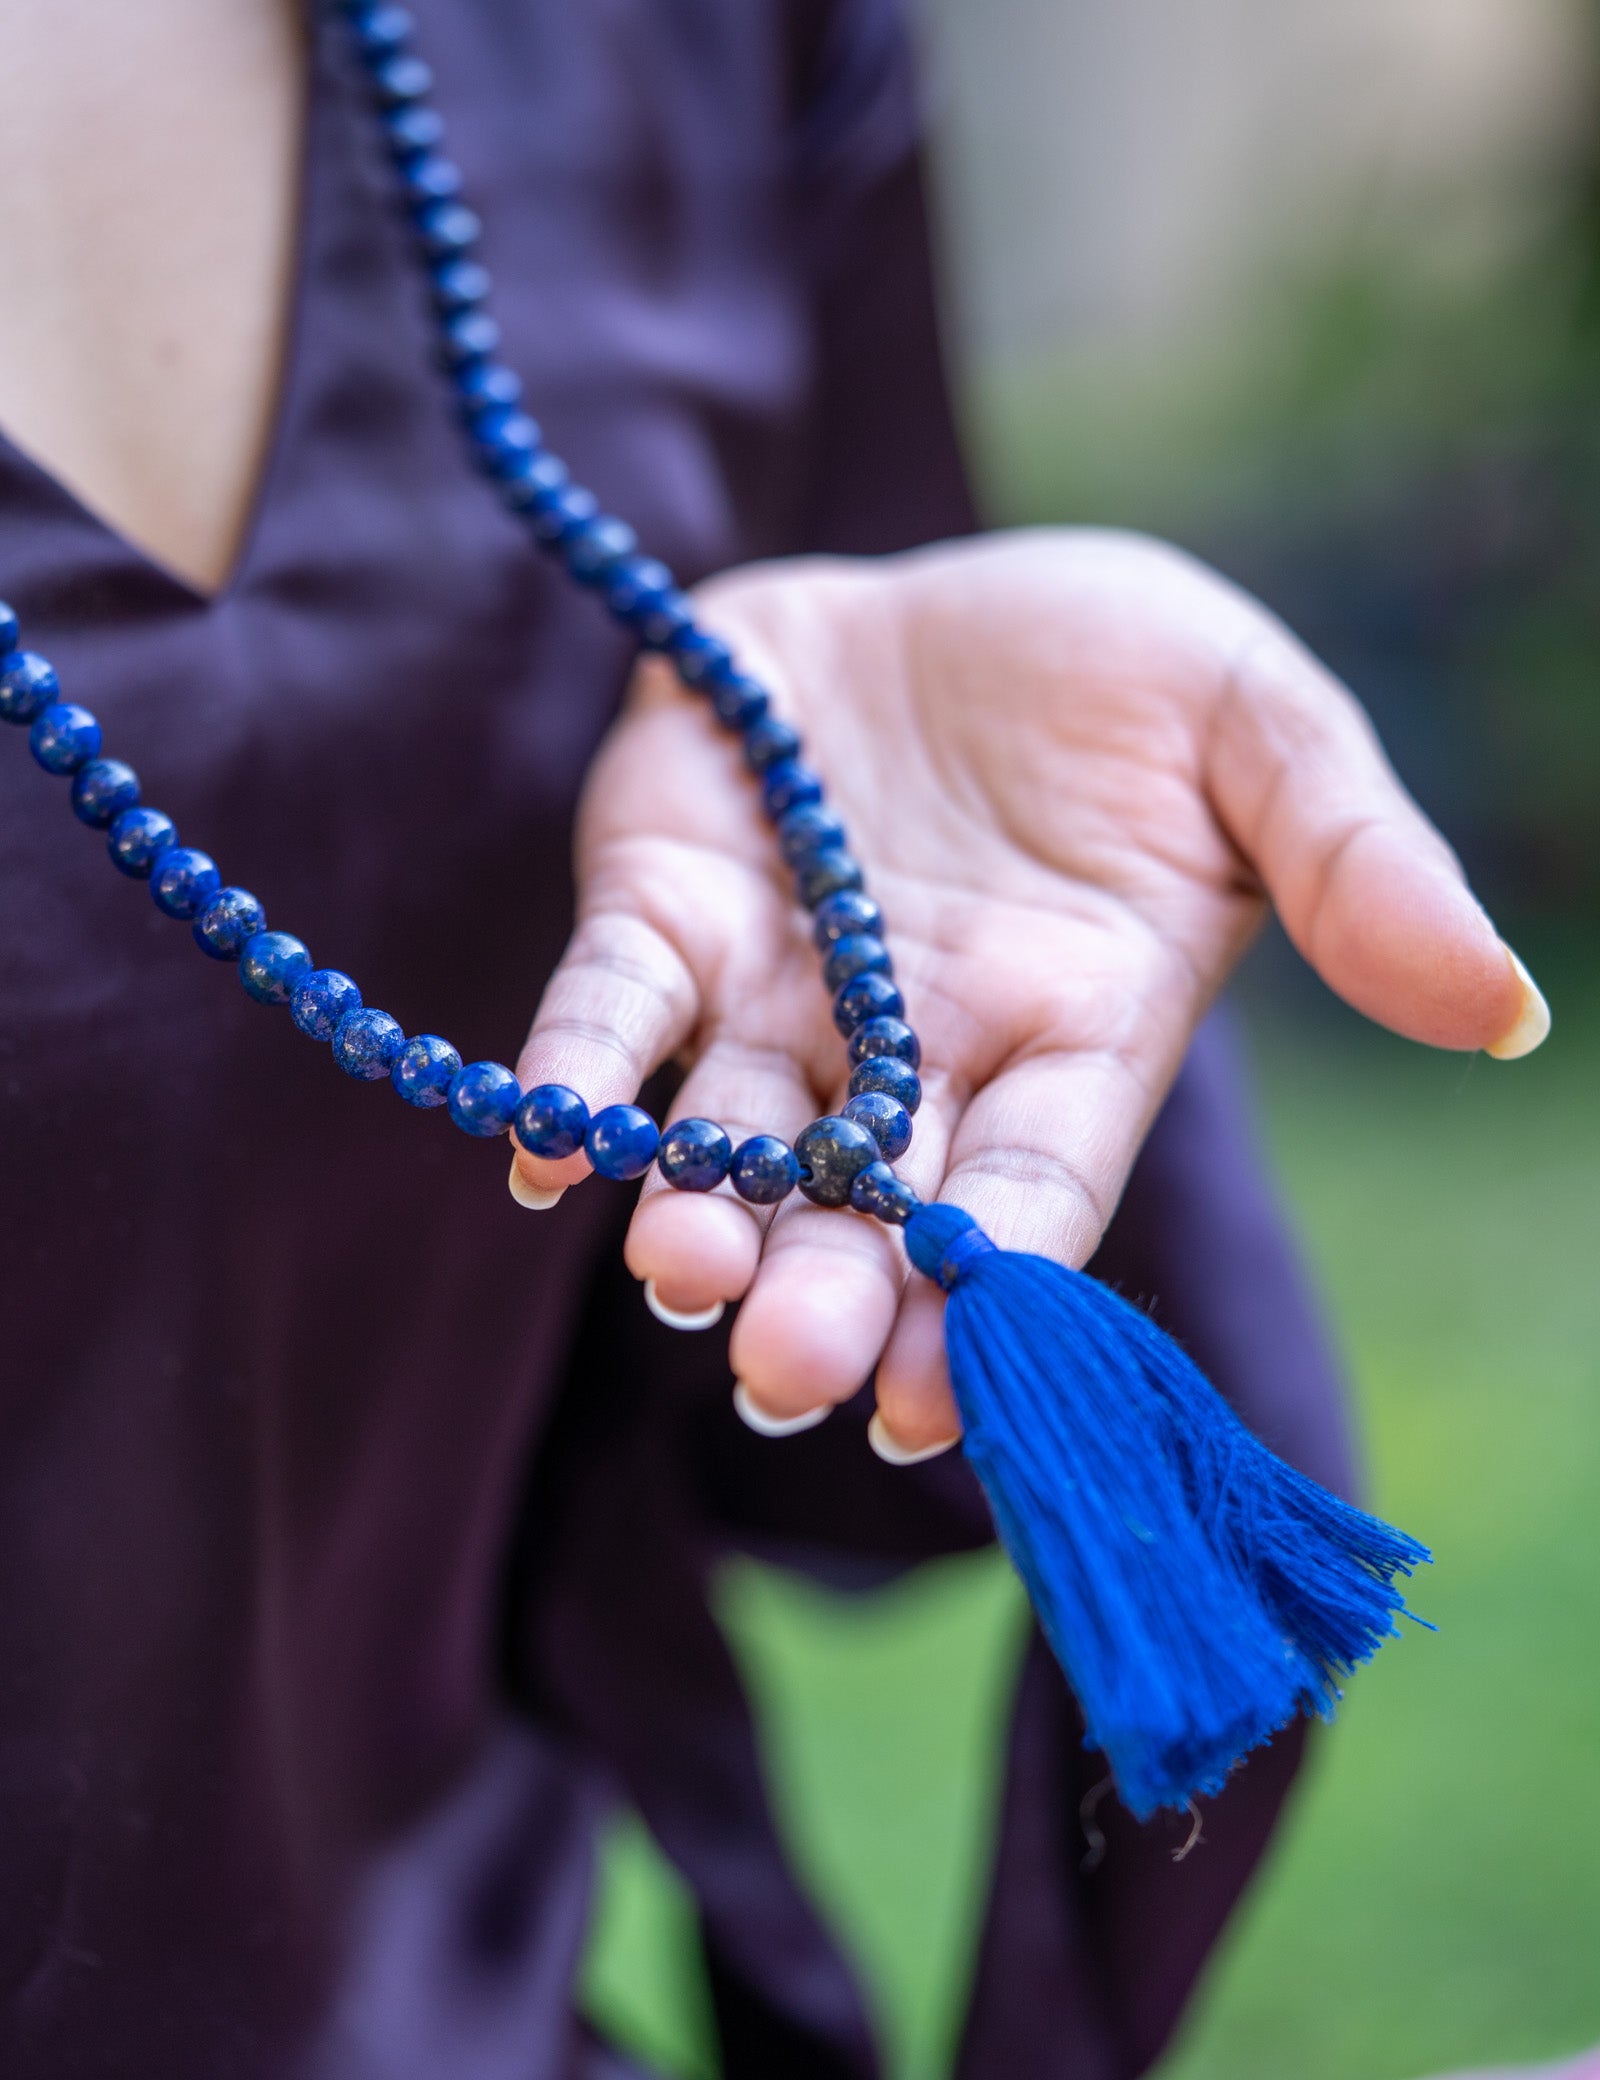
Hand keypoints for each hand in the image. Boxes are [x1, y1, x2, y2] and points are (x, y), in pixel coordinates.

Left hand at [512, 529, 1544, 1449]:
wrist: (941, 584)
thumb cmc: (1114, 671)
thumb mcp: (1260, 731)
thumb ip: (1358, 865)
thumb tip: (1505, 1011)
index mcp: (1068, 1034)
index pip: (1031, 1196)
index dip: (992, 1303)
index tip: (949, 1412)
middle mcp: (913, 1050)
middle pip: (867, 1207)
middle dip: (828, 1291)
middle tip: (794, 1367)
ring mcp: (779, 991)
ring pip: (728, 1138)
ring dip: (693, 1213)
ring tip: (678, 1276)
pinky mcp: (663, 906)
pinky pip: (610, 1005)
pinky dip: (578, 1072)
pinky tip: (543, 1144)